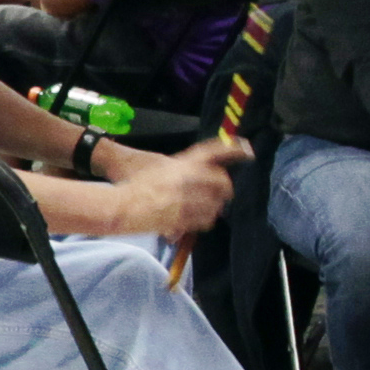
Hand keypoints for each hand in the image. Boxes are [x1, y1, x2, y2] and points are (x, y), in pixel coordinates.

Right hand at [109, 135, 241, 239]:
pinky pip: (205, 220)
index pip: (212, 151)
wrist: (121, 206)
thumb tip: (202, 177)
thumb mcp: (159, 168)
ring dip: (215, 206)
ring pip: (215, 203)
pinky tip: (198, 218)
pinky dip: (205, 220)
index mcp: (181, 163)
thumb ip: (182, 170)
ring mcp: (185, 199)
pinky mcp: (182, 217)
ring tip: (207, 207)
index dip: (232, 149)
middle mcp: (186, 179)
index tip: (247, 150)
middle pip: (220, 181)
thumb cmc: (135, 185)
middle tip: (225, 193)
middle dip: (225, 188)